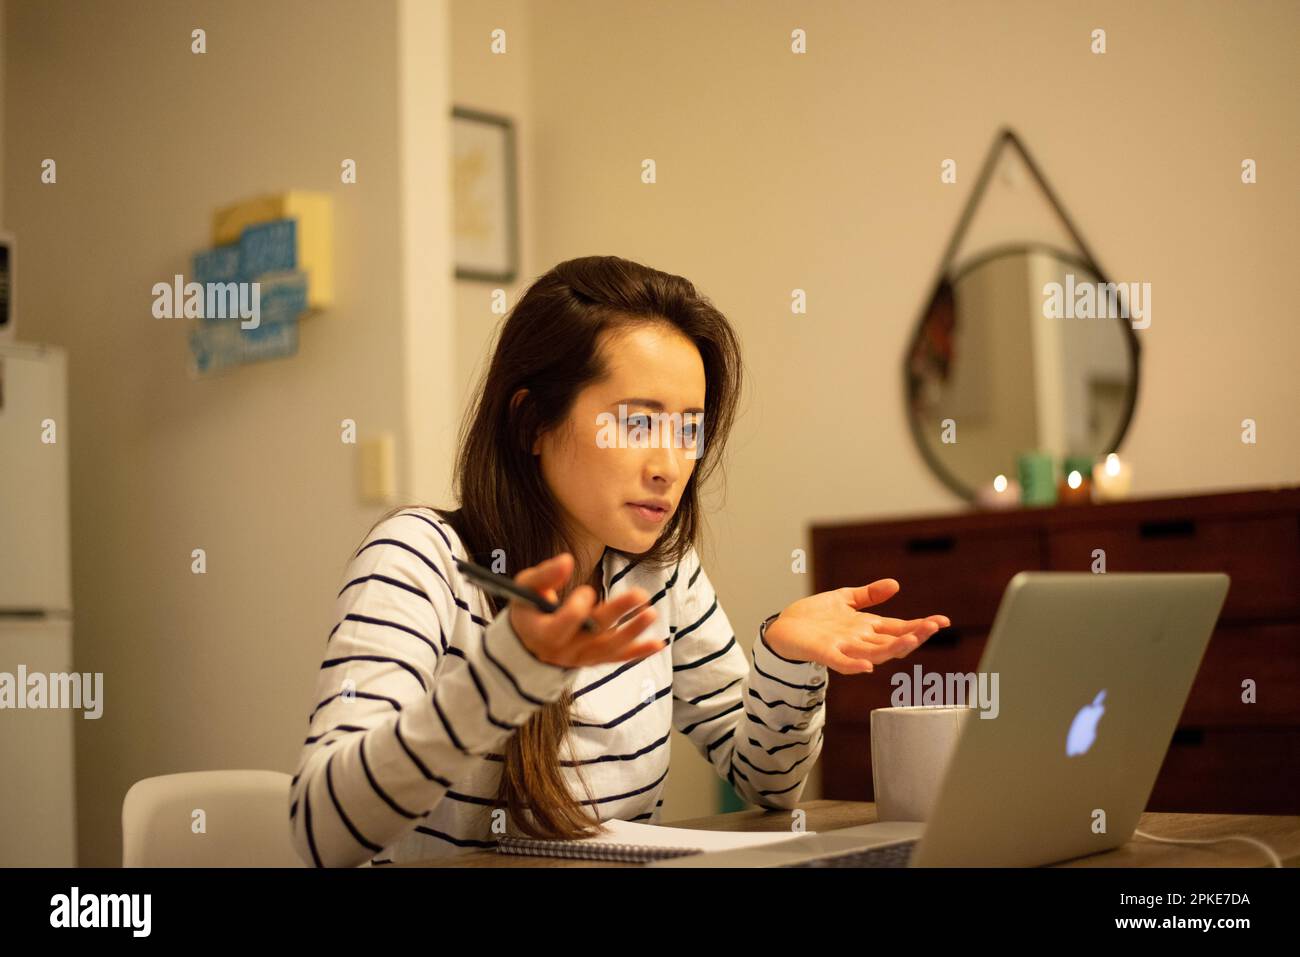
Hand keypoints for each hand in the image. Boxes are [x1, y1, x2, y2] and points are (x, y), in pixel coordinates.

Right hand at [508, 552, 665, 667]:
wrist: (527, 647)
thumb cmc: (528, 610)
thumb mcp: (526, 588)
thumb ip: (545, 575)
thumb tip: (566, 560)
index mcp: (543, 632)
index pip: (563, 624)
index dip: (577, 608)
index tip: (586, 590)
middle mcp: (563, 650)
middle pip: (593, 632)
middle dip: (617, 613)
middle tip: (640, 594)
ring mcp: (581, 658)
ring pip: (609, 647)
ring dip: (633, 632)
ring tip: (651, 613)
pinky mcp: (594, 660)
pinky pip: (617, 658)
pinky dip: (638, 652)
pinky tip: (658, 644)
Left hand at [764, 578, 949, 674]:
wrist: (782, 629)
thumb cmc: (813, 617)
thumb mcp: (844, 600)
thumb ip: (869, 595)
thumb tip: (895, 585)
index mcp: (866, 627)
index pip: (898, 627)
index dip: (920, 625)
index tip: (943, 621)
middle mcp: (859, 640)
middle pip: (892, 641)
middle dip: (914, 635)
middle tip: (934, 627)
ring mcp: (843, 647)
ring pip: (875, 652)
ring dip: (894, 648)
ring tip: (913, 640)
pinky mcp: (824, 652)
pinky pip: (842, 663)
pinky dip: (854, 665)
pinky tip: (868, 666)